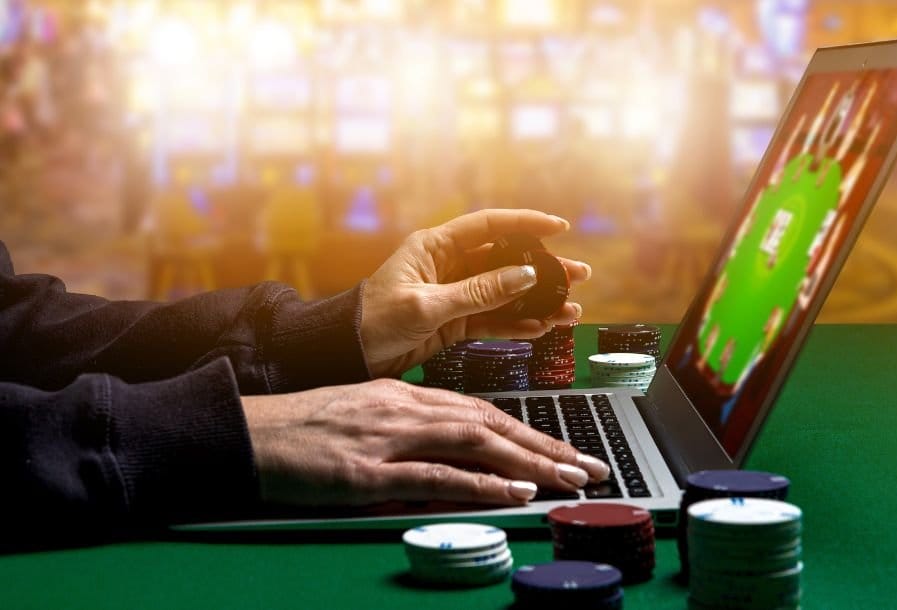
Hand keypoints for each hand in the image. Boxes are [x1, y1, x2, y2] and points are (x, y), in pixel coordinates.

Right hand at [242, 379, 609, 505]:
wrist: (243, 433)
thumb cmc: (300, 431)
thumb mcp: (363, 418)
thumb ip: (408, 432)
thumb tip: (451, 457)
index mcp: (405, 397)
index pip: (482, 412)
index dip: (529, 431)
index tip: (564, 450)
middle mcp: (405, 409)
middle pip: (492, 423)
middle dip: (548, 445)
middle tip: (590, 468)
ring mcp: (387, 439)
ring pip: (476, 443)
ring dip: (530, 462)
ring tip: (569, 479)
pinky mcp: (366, 472)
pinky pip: (435, 476)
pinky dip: (481, 483)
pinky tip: (514, 491)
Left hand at [360, 209, 590, 377]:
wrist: (346, 354)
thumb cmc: (373, 320)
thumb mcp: (427, 305)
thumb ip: (478, 292)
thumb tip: (524, 276)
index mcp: (436, 248)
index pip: (490, 227)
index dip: (526, 224)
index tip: (559, 228)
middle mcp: (449, 267)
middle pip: (507, 261)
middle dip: (544, 269)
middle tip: (578, 275)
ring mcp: (455, 296)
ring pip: (507, 294)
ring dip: (538, 302)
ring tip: (570, 310)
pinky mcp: (455, 323)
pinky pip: (494, 321)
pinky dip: (518, 326)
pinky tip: (542, 329)